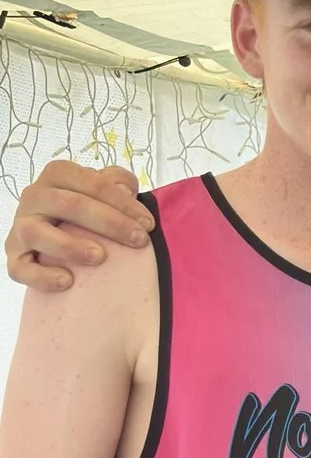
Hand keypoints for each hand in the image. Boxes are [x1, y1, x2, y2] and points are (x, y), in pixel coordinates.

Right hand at [7, 158, 153, 291]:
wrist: (55, 238)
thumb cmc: (85, 213)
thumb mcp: (100, 191)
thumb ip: (114, 183)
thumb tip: (127, 188)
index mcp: (57, 175)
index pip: (90, 181)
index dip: (122, 201)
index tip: (148, 224)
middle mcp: (35, 197)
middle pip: (69, 204)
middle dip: (109, 222)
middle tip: (139, 241)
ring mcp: (21, 227)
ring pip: (37, 233)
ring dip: (70, 245)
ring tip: (99, 258)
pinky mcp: (15, 256)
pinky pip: (20, 268)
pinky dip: (42, 276)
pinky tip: (68, 281)